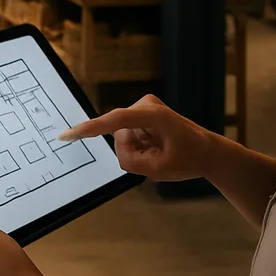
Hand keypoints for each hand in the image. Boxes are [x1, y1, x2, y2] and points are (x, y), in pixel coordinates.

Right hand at [58, 94, 213, 181]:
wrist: (208, 151)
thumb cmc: (189, 159)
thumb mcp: (159, 170)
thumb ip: (130, 160)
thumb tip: (118, 145)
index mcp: (154, 116)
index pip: (115, 121)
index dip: (89, 128)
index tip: (67, 134)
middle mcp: (146, 105)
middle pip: (120, 137)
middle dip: (134, 153)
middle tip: (160, 158)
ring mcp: (144, 106)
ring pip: (123, 138)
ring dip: (139, 150)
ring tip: (162, 151)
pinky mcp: (142, 112)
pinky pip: (128, 135)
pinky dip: (140, 146)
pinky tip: (158, 146)